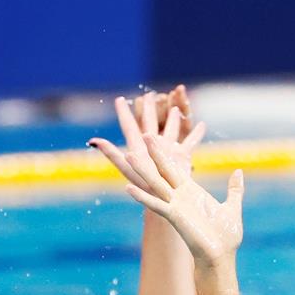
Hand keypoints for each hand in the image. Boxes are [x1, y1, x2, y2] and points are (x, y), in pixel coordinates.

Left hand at [89, 88, 206, 199]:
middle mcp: (152, 146)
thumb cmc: (143, 186)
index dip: (123, 112)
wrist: (164, 199)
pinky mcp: (182, 157)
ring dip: (173, 119)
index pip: (129, 125)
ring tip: (176, 108)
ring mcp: (168, 150)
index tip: (118, 99)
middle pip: (150, 123)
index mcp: (138, 147)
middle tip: (149, 95)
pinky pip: (190, 142)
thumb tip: (93, 141)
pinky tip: (202, 125)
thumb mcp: (126, 168)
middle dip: (149, 109)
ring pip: (172, 129)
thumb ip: (111, 153)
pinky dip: (196, 133)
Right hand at [123, 134, 243, 266]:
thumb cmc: (226, 237)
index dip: (166, 153)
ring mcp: (175, 206)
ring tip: (129, 155)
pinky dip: (143, 197)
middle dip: (155, 153)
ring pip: (155, 184)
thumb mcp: (232, 207)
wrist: (222, 257)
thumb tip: (238, 172)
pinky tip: (128, 189)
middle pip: (164, 170)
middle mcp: (181, 197)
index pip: (175, 168)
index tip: (157, 138)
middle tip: (145, 134)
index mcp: (192, 192)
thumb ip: (234, 189)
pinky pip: (156, 205)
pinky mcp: (174, 217)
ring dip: (143, 170)